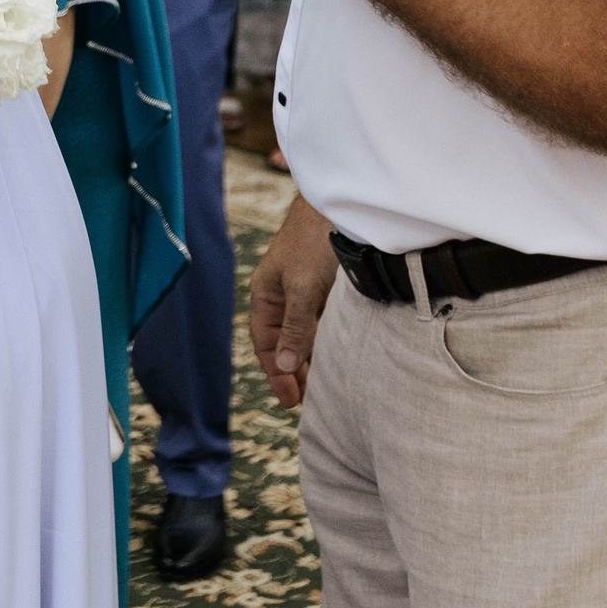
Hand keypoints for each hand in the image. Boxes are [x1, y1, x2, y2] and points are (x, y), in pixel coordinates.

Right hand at [249, 195, 339, 407]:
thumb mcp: (303, 287)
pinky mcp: (324, 288)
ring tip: (324, 386)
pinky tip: (337, 356)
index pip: (266, 344)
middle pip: (283, 343)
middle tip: (309, 401)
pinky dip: (325, 342)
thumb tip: (286, 367)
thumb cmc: (314, 241)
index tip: (291, 401)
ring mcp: (303, 292)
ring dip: (311, 359)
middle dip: (293, 372)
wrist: (340, 206)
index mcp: (265, 295)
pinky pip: (320, 323)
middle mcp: (281, 296)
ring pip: (303, 334)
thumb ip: (296, 327)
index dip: (276, 374)